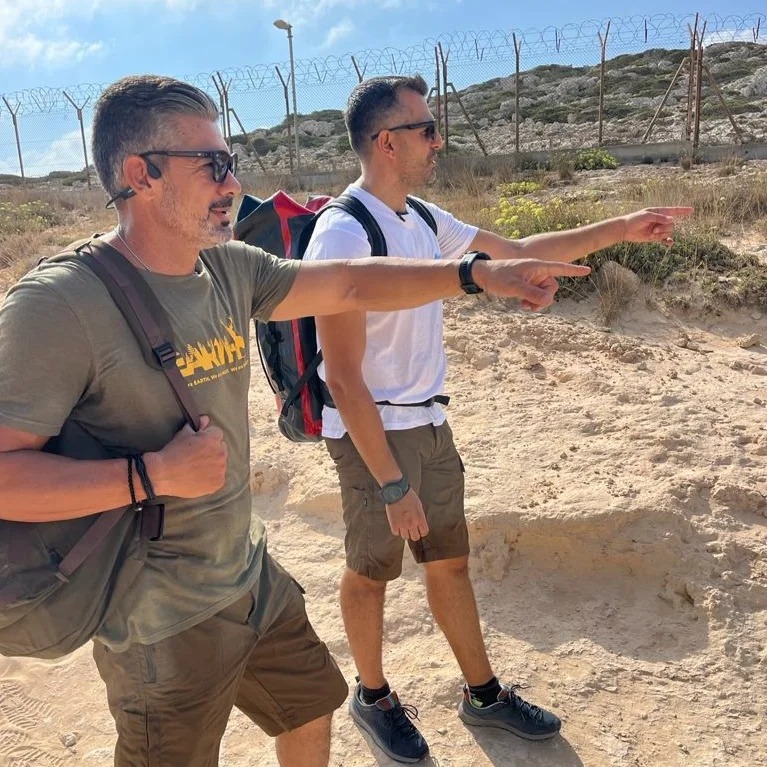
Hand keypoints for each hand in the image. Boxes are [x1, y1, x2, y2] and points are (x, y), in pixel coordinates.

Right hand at [144, 415, 227, 497]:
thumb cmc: (172, 452)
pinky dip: (212, 478)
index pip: (217, 434)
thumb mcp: (183, 434)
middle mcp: (220, 453)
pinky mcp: (218, 483)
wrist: (163, 474)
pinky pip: (219, 477)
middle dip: (213, 450)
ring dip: (213, 464)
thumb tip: (206, 419)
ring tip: (198, 468)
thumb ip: (198, 425)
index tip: (198, 444)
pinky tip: (200, 477)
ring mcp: (220, 469)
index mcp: (213, 439)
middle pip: (222, 448)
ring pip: (221, 463)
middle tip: (198, 456)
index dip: (207, 437)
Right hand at [386, 489, 428, 540]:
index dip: (422, 531)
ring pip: (405, 537)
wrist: (396, 492)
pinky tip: (397, 524)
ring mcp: (402, 525)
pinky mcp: (393, 524)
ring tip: (403, 526)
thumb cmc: (408, 496)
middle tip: (411, 529)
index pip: (424, 532)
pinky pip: (396, 533)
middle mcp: (412, 524)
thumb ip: (420, 516)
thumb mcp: (419, 506)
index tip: (420, 529)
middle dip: (414, 533)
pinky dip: (396, 530)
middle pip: (415, 537)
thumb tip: (419, 523)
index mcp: (420, 518)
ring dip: (405, 532)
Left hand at [474, 259, 590, 310]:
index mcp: (537, 266)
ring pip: (543, 294)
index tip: (588, 270)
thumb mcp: (515, 287)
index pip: (560, 268)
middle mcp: (537, 271)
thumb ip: (532, 294)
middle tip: (530, 306)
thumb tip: (549, 302)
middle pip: (551, 288)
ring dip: (537, 302)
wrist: (482, 275)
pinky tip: (521, 305)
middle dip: (544, 298)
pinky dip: (531, 302)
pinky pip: (535, 296)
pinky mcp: (526, 285)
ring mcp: (531, 279)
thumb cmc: (498, 276)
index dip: (574, 270)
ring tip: (524, 306)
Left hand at [621, 207, 692, 244]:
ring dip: (661, 234)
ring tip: (651, 234)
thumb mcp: (646, 216)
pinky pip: (665, 239)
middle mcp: (660, 220)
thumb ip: (659, 217)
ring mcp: (658, 228)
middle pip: (671, 224)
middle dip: (664, 228)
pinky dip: (667, 241)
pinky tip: (670, 243)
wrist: (625, 230)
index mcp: (659, 212)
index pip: (673, 211)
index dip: (683, 211)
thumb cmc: (634, 220)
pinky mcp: (654, 237)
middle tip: (654, 229)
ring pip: (668, 232)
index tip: (692, 210)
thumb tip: (672, 219)